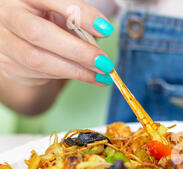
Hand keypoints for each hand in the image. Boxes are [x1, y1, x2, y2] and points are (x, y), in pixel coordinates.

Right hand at [0, 0, 114, 86]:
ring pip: (38, 59)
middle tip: (105, 62)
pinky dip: (67, 75)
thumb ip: (77, 17)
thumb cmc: (47, 19)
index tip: (105, 29)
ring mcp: (4, 41)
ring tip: (102, 75)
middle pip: (38, 33)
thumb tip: (102, 31)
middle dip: (77, 50)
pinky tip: (87, 76)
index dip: (79, 13)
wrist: (20, 38)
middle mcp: (7, 14)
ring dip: (76, 70)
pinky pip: (40, 73)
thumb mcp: (61, 11)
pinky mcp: (8, 64)